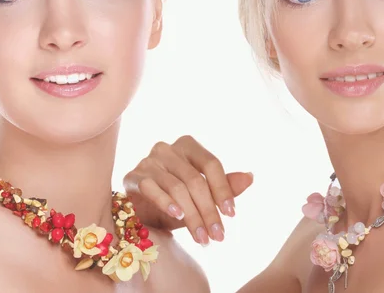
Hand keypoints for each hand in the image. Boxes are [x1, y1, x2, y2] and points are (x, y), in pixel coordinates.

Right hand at [123, 135, 253, 245]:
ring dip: (192, 216)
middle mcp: (167, 148)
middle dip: (209, 210)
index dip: (223, 189)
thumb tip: (250, 177)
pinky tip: (178, 218)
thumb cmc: (176, 199)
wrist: (140, 210)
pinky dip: (167, 203)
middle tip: (218, 235)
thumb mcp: (203, 195)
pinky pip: (152, 189)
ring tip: (202, 238)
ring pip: (177, 188)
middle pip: (195, 179)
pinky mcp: (134, 176)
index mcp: (188, 145)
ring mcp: (149, 161)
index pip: (211, 164)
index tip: (231, 214)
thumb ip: (225, 186)